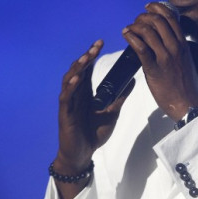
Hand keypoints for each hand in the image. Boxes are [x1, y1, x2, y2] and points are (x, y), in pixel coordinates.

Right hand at [56, 40, 133, 172]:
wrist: (82, 155)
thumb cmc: (93, 134)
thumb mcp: (112, 112)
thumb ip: (120, 97)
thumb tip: (132, 80)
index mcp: (85, 93)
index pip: (87, 69)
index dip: (92, 55)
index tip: (100, 43)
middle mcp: (75, 95)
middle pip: (78, 70)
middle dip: (87, 56)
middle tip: (97, 45)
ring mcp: (69, 104)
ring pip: (70, 80)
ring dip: (78, 68)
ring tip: (87, 57)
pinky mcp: (65, 114)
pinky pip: (66, 97)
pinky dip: (71, 87)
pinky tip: (77, 78)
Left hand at [122, 2, 197, 120]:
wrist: (187, 103)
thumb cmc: (185, 84)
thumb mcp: (186, 60)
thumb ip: (177, 48)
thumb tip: (164, 39)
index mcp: (183, 44)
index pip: (171, 18)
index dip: (157, 8)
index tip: (148, 7)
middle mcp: (175, 47)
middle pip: (157, 21)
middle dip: (143, 17)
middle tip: (135, 21)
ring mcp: (165, 58)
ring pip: (148, 31)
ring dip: (134, 26)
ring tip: (128, 29)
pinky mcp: (154, 69)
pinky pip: (141, 47)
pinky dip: (131, 37)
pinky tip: (126, 35)